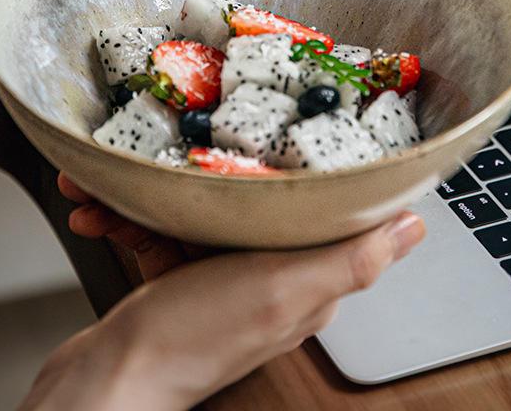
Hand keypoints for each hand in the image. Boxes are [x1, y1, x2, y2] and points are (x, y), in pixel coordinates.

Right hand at [28, 174, 425, 410]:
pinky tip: (96, 212)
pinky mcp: (175, 279)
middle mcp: (265, 275)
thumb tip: (413, 226)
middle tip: (172, 147)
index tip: (278, 127)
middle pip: (248, 201)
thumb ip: (349, 260)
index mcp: (302, 276)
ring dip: (152, 194)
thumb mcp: (280, 290)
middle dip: (205, 171)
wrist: (106, 384)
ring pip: (194, 211)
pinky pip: (158, 231)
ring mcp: (217, 277)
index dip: (298, 167)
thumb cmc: (193, 340)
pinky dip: (128, 219)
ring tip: (111, 188)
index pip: (316, 209)